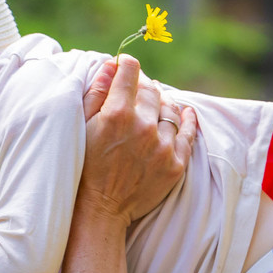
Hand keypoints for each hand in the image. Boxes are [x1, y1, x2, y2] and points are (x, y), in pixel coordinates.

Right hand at [77, 54, 197, 224]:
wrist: (102, 209)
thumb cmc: (86, 167)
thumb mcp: (83, 126)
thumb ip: (98, 92)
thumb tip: (112, 64)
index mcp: (117, 113)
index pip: (130, 72)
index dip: (127, 64)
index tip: (125, 64)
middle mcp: (144, 127)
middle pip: (152, 90)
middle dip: (143, 86)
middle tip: (137, 91)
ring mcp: (163, 146)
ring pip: (170, 109)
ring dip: (162, 103)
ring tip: (155, 106)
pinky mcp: (176, 164)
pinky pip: (188, 134)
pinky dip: (188, 120)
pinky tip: (187, 113)